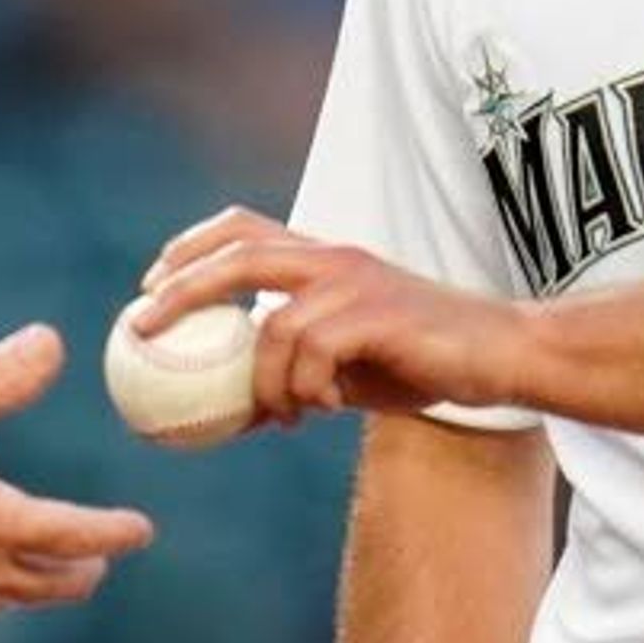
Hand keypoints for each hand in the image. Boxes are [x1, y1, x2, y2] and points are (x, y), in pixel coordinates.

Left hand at [136, 208, 535, 424]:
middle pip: (238, 254)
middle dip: (182, 288)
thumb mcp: (347, 365)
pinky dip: (304, 390)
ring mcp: (355, 283)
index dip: (191, 246)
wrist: (500, 354)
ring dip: (264, 382)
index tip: (150, 283)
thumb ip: (296, 372)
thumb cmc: (424, 359)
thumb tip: (237, 412)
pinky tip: (321, 410)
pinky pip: (312, 356)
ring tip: (281, 415)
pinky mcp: (376, 315)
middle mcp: (333, 258)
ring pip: (274, 327)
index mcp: (323, 258)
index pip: (244, 227)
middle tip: (143, 327)